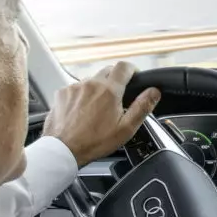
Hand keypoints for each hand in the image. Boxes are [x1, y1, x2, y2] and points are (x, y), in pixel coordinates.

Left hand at [44, 61, 160, 165]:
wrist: (63, 150)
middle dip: (115, 80)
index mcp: (109, 90)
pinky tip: (82, 111)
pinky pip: (76, 88)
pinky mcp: (62, 93)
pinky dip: (82, 95)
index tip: (133, 76)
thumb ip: (142, 107)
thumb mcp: (125, 128)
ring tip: (97, 109)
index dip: (132, 69)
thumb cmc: (94, 142)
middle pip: (108, 71)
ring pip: (91, 80)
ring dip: (97, 89)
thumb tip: (154, 92)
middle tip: (116, 98)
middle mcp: (91, 84)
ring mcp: (75, 87)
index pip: (124, 66)